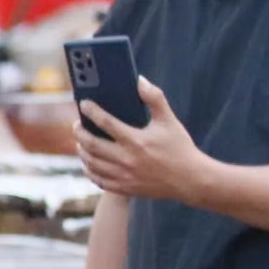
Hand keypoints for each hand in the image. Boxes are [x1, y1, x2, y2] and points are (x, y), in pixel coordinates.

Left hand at [76, 77, 208, 202]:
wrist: (191, 179)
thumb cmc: (180, 147)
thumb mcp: (169, 121)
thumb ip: (155, 98)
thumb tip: (140, 81)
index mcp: (136, 140)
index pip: (106, 122)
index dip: (91, 111)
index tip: (84, 104)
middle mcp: (127, 159)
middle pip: (92, 144)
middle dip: (80, 132)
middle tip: (77, 125)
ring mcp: (124, 176)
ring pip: (92, 163)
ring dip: (82, 151)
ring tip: (81, 141)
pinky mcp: (126, 188)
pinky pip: (99, 180)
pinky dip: (89, 170)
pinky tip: (88, 162)